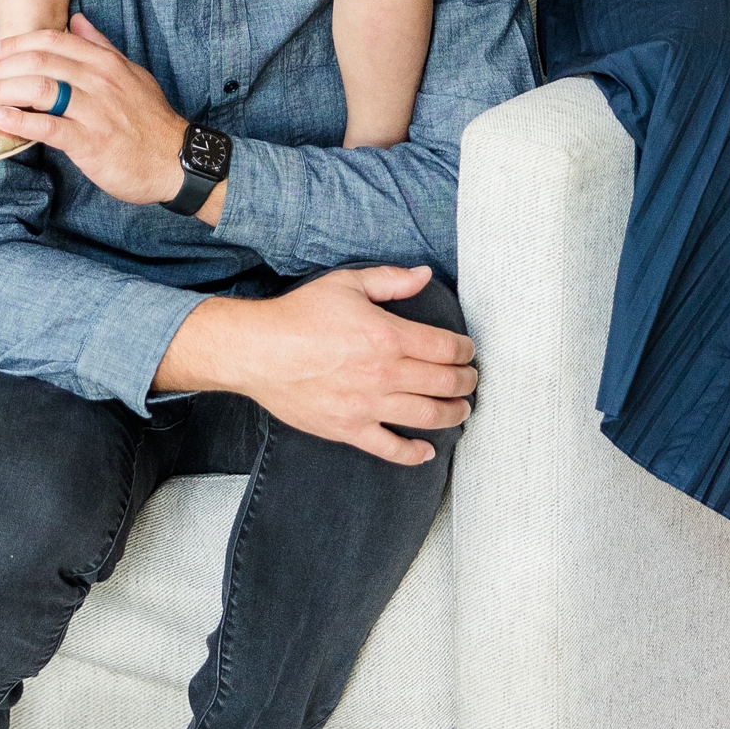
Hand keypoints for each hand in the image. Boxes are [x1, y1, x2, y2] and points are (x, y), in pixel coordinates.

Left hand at [0, 13, 187, 203]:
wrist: (176, 161)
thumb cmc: (151, 121)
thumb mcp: (132, 74)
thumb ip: (101, 47)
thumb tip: (77, 20)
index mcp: (106, 63)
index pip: (53, 41)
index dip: (17, 43)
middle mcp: (98, 81)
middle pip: (39, 62)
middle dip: (0, 68)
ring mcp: (94, 111)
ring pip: (38, 89)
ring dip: (1, 91)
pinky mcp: (90, 142)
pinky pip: (47, 127)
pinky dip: (17, 120)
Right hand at [156, 265, 476, 465]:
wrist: (258, 351)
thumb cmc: (299, 315)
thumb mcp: (347, 284)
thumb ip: (391, 280)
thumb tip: (424, 275)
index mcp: (388, 336)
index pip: (446, 348)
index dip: (465, 350)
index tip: (468, 351)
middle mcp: (384, 374)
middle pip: (444, 383)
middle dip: (466, 382)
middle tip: (472, 380)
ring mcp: (368, 405)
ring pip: (427, 416)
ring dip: (453, 414)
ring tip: (462, 410)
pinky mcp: (349, 428)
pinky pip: (390, 448)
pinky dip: (413, 453)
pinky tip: (427, 451)